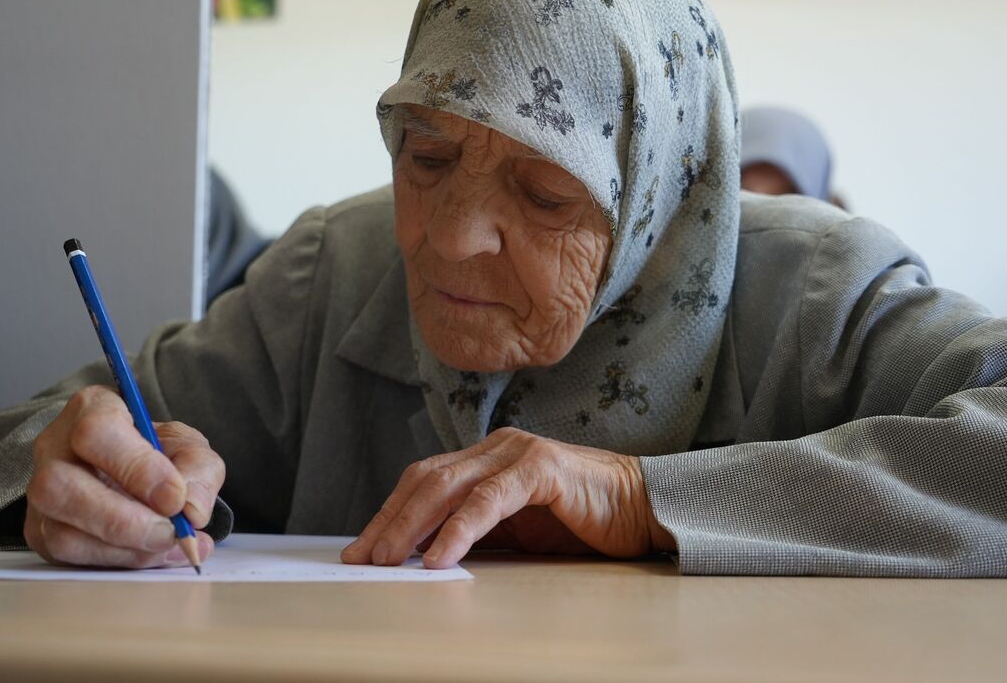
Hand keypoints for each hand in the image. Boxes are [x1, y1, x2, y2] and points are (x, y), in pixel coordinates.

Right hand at [24, 386, 223, 567]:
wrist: (130, 472)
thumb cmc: (155, 451)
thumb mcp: (187, 446)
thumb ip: (199, 469)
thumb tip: (192, 509)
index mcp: (90, 409)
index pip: (97, 432)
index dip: (137, 469)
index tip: (175, 498)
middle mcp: (53, 449)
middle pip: (60, 486)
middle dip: (123, 520)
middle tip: (170, 533)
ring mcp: (39, 495)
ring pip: (61, 532)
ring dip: (124, 549)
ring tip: (169, 546)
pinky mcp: (42, 533)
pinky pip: (70, 559)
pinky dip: (119, 562)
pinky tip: (153, 556)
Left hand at [341, 427, 675, 568]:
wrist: (644, 509)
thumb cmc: (582, 522)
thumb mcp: (518, 531)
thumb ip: (478, 532)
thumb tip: (421, 558)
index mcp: (488, 458)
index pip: (425, 480)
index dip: (390, 513)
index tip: (362, 550)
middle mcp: (498, 447)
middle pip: (427, 479)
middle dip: (390, 520)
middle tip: (363, 558)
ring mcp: (519, 452)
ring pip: (449, 485)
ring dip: (412, 525)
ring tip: (389, 559)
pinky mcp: (542, 467)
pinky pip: (489, 499)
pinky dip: (460, 529)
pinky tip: (440, 557)